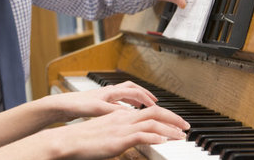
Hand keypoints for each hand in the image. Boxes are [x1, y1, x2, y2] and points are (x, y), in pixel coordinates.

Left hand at [50, 81, 157, 121]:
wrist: (61, 105)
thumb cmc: (76, 105)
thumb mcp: (97, 109)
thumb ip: (114, 111)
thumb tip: (130, 114)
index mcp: (110, 92)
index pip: (135, 92)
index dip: (147, 99)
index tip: (157, 106)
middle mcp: (108, 92)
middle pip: (131, 89)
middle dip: (144, 94)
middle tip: (154, 101)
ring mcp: (104, 96)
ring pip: (124, 94)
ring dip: (135, 99)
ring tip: (142, 106)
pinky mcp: (98, 102)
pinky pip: (117, 101)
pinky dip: (125, 105)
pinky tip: (124, 113)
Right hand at [50, 105, 189, 159]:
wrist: (67, 141)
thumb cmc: (83, 140)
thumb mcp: (105, 133)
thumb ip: (119, 132)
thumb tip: (130, 137)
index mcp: (120, 116)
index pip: (148, 110)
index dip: (165, 115)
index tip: (176, 122)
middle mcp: (122, 118)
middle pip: (154, 112)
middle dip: (173, 118)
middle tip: (186, 126)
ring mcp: (121, 128)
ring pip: (152, 122)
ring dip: (170, 128)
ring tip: (182, 135)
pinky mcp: (118, 139)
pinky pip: (141, 134)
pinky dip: (155, 136)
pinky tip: (164, 141)